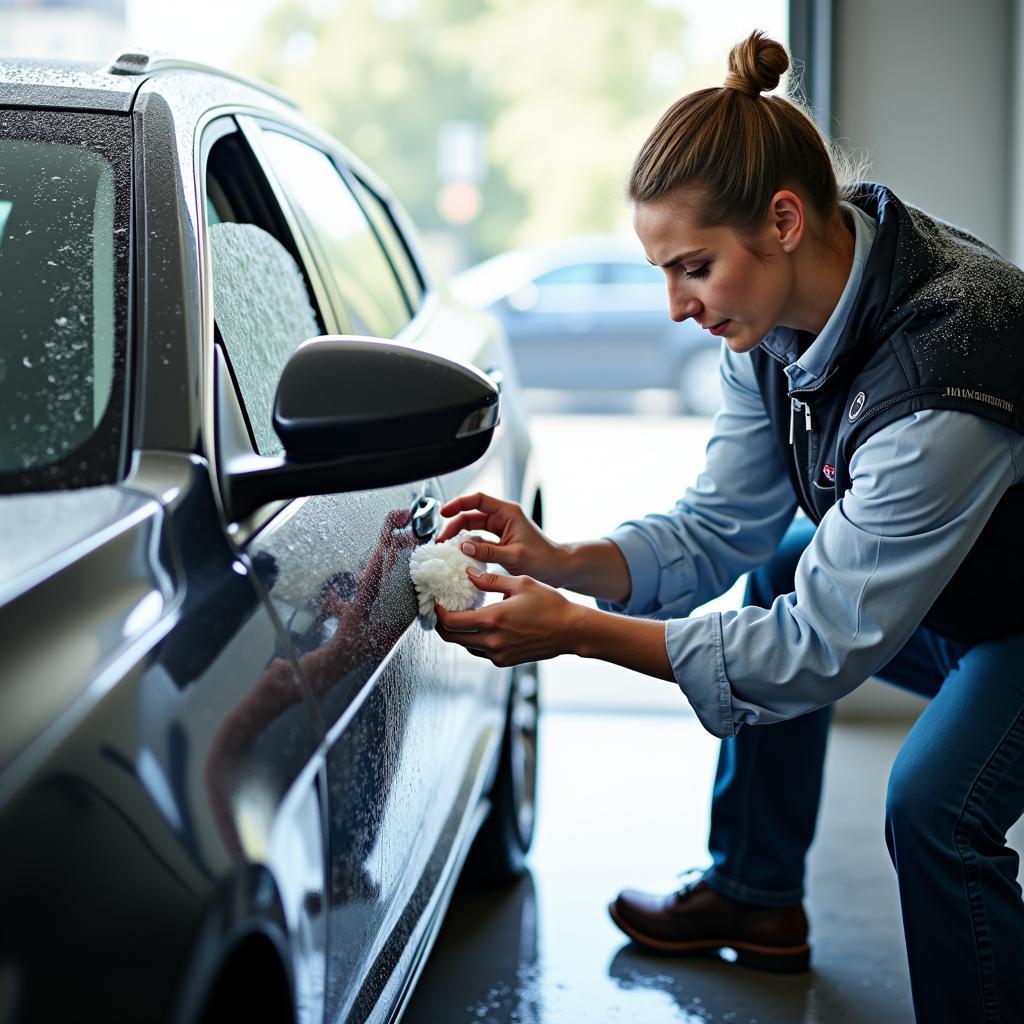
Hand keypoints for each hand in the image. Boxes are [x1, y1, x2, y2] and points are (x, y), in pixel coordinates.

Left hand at [434, 567, 581, 666]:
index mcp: (493, 619)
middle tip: (441, 611)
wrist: (571, 631)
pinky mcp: (505, 661)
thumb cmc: (550, 605)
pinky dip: (474, 640)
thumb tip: (468, 574)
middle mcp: (492, 641)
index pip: (451, 621)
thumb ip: (490, 580)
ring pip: (465, 646)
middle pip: (451, 638)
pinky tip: (482, 626)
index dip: (438, 612)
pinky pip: (480, 652)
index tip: (436, 602)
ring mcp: (498, 654)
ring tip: (462, 616)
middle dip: (442, 624)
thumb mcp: (520, 583)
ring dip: (459, 633)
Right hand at [436, 491, 566, 585]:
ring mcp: (501, 530)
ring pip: (473, 529)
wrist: (559, 569)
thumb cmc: (543, 559)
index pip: (478, 500)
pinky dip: (469, 547)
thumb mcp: (514, 556)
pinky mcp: (500, 543)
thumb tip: (464, 547)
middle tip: (442, 540)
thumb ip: (488, 551)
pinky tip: (461, 556)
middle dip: (455, 525)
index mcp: (508, 512)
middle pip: (471, 515)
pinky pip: (479, 541)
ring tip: (448, 548)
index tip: (444, 512)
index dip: (459, 503)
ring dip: (460, 537)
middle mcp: (503, 518)